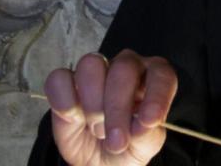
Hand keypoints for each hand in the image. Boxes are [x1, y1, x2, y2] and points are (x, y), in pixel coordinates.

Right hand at [44, 50, 177, 165]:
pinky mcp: (65, 83)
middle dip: (118, 107)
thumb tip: (142, 123)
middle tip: (116, 140)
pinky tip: (72, 118)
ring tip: (97, 129)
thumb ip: (148, 133)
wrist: (97, 162)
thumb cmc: (128, 146)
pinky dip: (64, 100)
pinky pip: (59, 78)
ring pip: (91, 64)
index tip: (149, 121)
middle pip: (123, 68)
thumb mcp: (145, 145)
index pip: (161, 73)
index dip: (157, 95)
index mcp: (152, 78)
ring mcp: (95, 72)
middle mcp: (125, 68)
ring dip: (93, 102)